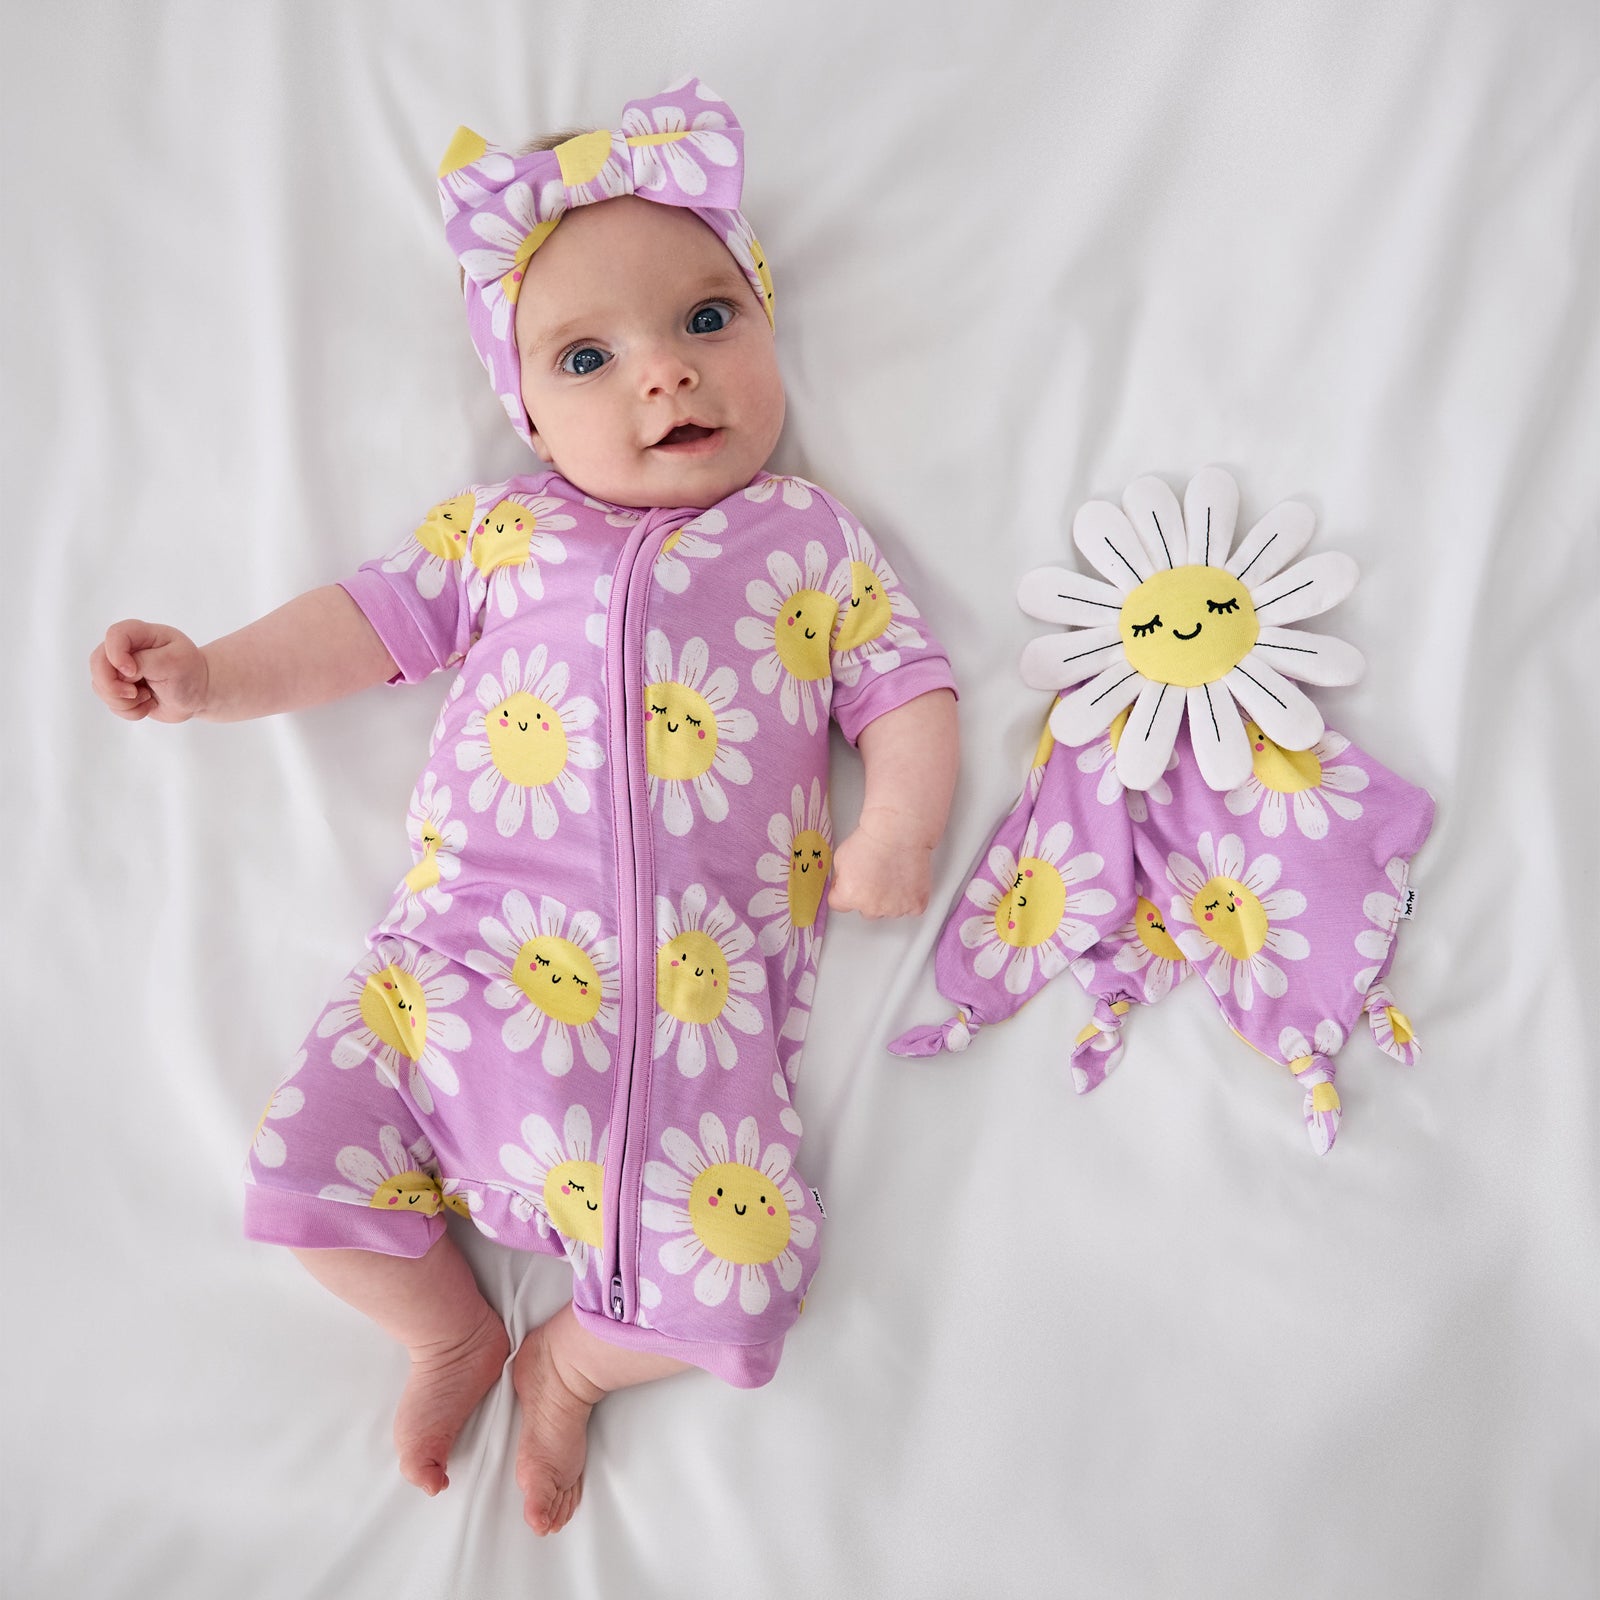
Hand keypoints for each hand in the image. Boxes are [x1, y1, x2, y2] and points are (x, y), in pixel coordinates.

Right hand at [89, 620, 209, 722]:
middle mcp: (125, 649)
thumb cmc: (191, 672)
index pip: (114, 635)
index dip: (116, 655)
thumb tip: (122, 673)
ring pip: (100, 686)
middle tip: (134, 694)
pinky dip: (129, 710)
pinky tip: (147, 704)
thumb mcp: (175, 662)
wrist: (199, 693)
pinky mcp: (119, 688)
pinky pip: (110, 703)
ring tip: (148, 697)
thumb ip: (145, 662)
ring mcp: (119, 669)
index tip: (133, 672)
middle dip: (112, 685)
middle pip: (98, 662)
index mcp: (141, 634)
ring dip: (124, 701)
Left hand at [827, 815, 934, 919]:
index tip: (851, 887)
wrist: (899, 833)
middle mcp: (872, 907)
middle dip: (870, 898)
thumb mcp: (840, 857)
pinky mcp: (916, 905)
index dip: (844, 893)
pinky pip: (911, 908)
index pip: (839, 905)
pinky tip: (908, 881)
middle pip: (867, 911)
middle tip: (876, 877)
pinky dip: (911, 898)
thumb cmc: (872, 840)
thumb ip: (841, 878)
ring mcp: (895, 908)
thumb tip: (844, 885)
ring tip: (893, 875)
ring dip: (891, 899)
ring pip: (890, 910)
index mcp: (849, 896)